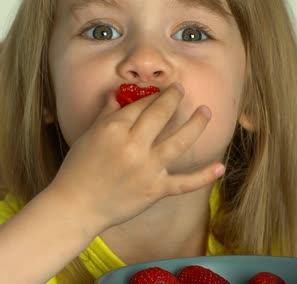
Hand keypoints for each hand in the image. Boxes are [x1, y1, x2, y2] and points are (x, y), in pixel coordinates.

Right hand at [47, 83, 224, 230]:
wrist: (75, 206)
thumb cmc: (77, 169)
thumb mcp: (89, 135)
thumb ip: (106, 114)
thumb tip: (118, 96)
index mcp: (114, 129)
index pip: (140, 105)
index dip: (153, 95)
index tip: (161, 91)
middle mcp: (133, 145)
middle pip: (161, 114)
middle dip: (174, 98)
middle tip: (181, 90)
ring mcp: (147, 168)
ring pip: (179, 141)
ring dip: (196, 124)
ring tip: (206, 111)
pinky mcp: (155, 190)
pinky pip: (184, 183)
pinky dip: (204, 176)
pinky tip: (221, 167)